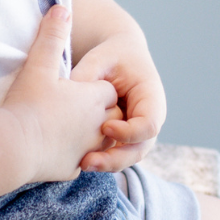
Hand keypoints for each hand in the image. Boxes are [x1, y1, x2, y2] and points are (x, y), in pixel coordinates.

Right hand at [0, 5, 119, 182]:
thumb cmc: (26, 105)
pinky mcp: (71, 169)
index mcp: (95, 99)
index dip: (93, 88)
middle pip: (110, 116)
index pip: (108, 90)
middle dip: (97, 111)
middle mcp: (98, 126)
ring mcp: (86, 150)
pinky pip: (78, 161)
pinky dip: (70, 155)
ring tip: (65, 128)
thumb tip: (61, 9)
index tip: (76, 87)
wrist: (11, 148)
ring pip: (99, 142)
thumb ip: (52, 37)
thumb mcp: (39, 65)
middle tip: (71, 106)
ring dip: (88, 135)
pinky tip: (54, 149)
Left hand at [74, 29, 164, 172]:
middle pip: (141, 148)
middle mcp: (150, 117)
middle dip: (116, 158)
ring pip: (129, 156)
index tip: (105, 127)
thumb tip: (68, 97)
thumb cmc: (110, 56)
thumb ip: (87, 76)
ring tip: (83, 164)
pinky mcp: (125, 138)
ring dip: (108, 163)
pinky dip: (102, 160)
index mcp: (151, 96)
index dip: (129, 131)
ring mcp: (139, 131)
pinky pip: (117, 154)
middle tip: (89, 161)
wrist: (118, 57)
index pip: (149, 123)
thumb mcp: (99, 59)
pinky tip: (80, 160)